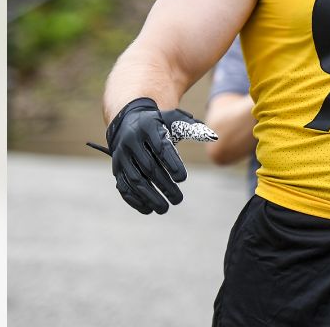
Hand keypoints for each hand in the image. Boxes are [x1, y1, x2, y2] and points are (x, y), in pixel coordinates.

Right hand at [93, 98, 217, 214]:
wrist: (128, 122)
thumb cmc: (159, 123)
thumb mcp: (173, 120)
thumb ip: (192, 127)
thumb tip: (213, 136)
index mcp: (148, 128)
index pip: (160, 147)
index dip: (171, 163)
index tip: (182, 179)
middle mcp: (132, 142)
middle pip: (149, 167)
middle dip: (164, 185)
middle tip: (178, 200)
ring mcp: (122, 156)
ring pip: (135, 179)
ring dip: (149, 196)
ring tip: (164, 209)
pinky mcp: (116, 168)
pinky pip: (123, 186)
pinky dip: (134, 200)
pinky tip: (148, 209)